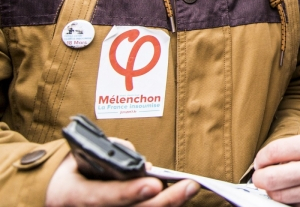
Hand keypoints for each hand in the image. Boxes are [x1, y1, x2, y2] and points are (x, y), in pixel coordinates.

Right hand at [45, 140, 199, 206]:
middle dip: (164, 201)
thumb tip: (144, 166)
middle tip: (190, 186)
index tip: (154, 184)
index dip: (130, 192)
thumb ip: (113, 154)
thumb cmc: (72, 170)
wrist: (53, 194)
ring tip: (189, 189)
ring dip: (168, 205)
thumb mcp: (82, 154)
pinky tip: (178, 198)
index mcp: (72, 196)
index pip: (104, 196)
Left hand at [252, 133, 299, 206]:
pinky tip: (288, 192)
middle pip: (273, 178)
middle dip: (260, 177)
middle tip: (260, 174)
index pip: (276, 151)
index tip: (260, 160)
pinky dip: (286, 200)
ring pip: (279, 195)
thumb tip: (265, 160)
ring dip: (271, 190)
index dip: (261, 157)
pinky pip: (293, 206)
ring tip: (273, 183)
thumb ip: (293, 148)